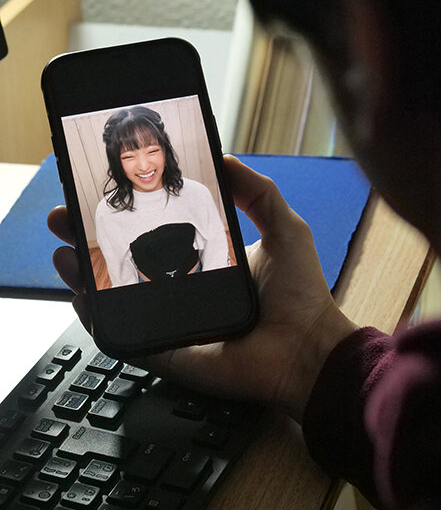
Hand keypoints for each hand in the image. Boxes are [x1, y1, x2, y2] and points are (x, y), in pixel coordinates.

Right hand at [48, 156, 354, 421]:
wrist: (307, 350)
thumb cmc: (300, 295)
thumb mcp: (283, 227)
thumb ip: (257, 191)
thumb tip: (226, 158)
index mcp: (204, 260)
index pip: (152, 232)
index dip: (123, 213)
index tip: (97, 188)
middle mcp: (181, 289)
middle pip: (122, 261)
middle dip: (88, 238)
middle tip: (65, 215)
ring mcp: (169, 321)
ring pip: (112, 298)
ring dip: (81, 275)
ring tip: (64, 251)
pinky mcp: (165, 352)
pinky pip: (121, 337)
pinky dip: (95, 320)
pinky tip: (80, 295)